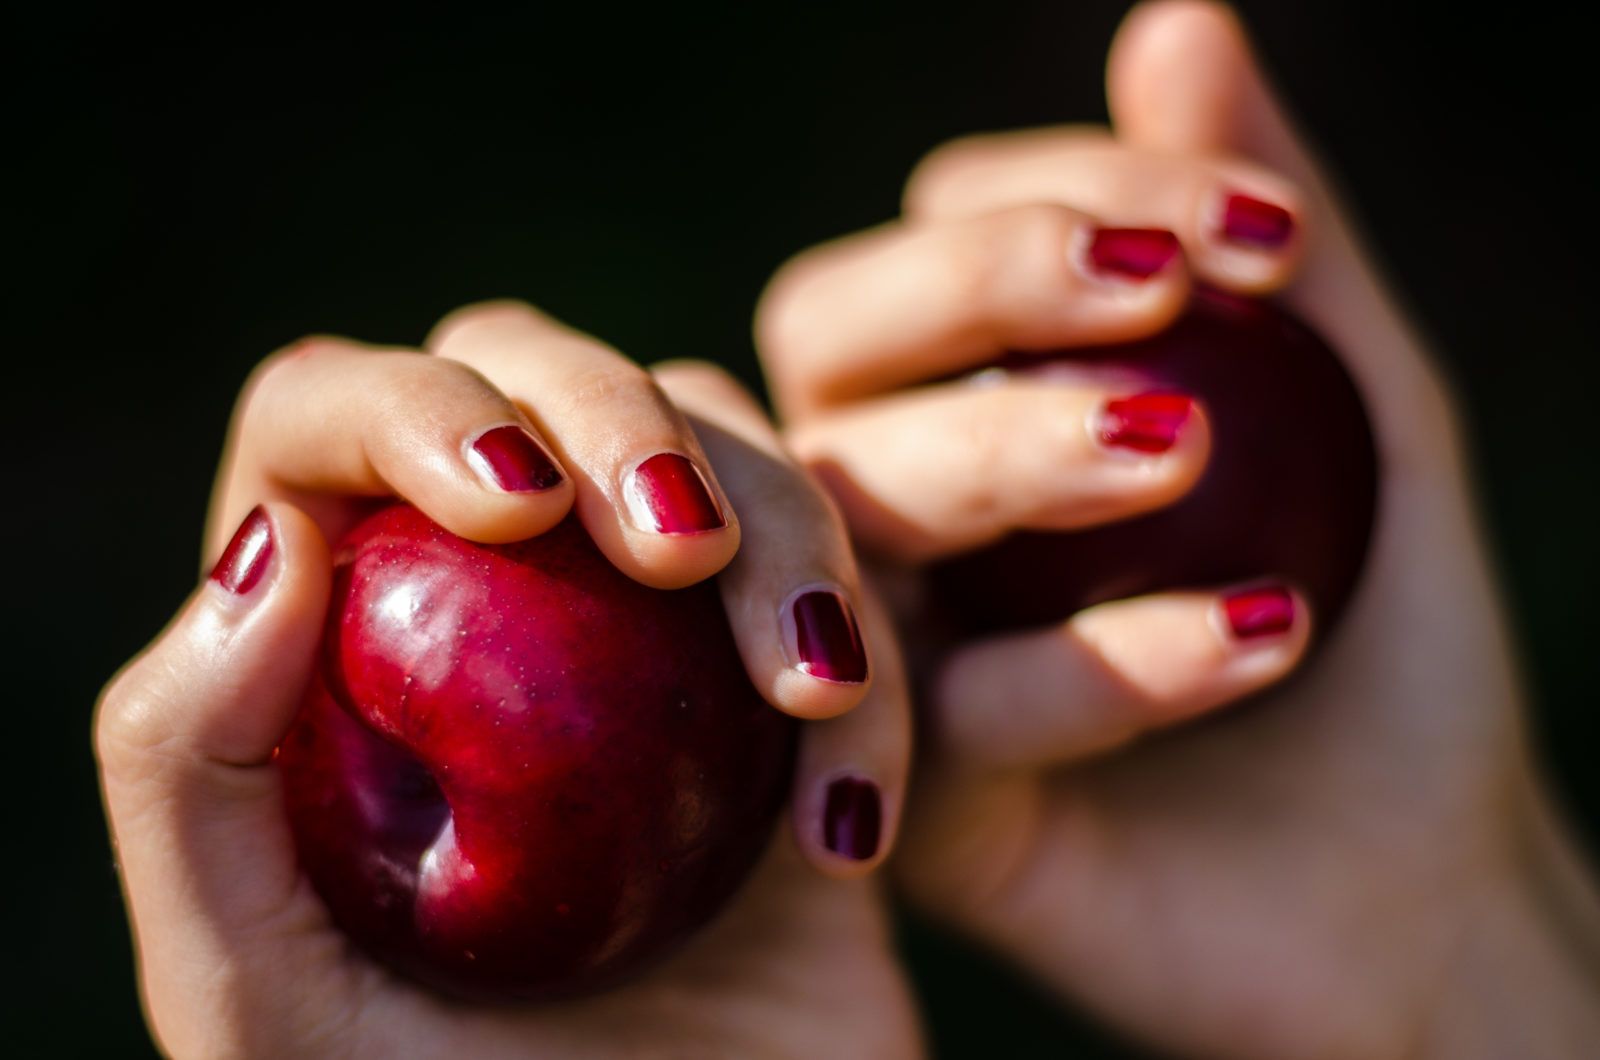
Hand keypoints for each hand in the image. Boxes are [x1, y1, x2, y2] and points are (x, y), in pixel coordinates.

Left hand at [95, 302, 918, 1057]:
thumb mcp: (260, 1004)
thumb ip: (186, 781)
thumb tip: (266, 542)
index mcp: (328, 641)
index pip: (323, 425)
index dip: (407, 405)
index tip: (513, 501)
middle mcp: (488, 598)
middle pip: (533, 370)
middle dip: (618, 416)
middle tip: (678, 549)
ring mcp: (650, 629)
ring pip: (717, 440)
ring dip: (781, 531)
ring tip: (806, 698)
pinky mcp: (783, 684)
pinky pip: (849, 587)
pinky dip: (872, 680)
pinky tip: (843, 836)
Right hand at [756, 4, 1599, 1056]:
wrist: (1404, 877)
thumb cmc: (1384, 614)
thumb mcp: (1360, 401)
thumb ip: (1264, 221)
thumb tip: (1178, 16)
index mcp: (966, 387)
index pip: (937, 240)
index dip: (1067, 199)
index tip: (1255, 231)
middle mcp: (889, 498)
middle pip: (836, 345)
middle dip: (977, 285)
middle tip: (1155, 291)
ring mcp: (877, 645)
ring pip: (849, 509)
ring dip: (1001, 450)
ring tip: (1177, 444)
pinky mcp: (903, 798)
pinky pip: (949, 709)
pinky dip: (1094, 663)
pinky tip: (1264, 629)